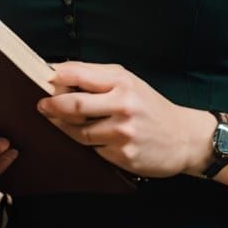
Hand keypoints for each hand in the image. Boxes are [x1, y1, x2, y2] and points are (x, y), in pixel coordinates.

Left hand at [36, 61, 208, 179]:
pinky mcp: (124, 155)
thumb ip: (97, 76)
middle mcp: (124, 106)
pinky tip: (100, 139)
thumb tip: (60, 72)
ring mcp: (123, 133)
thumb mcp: (130, 83)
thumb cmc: (151, 108)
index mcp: (123, 82)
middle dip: (52, 105)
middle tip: (42, 106)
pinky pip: (93, 150)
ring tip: (65, 122)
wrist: (184, 139)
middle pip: (73, 106)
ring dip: (66, 128)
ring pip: (79, 132)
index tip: (43, 80)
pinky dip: (91, 144)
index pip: (79, 75)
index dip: (56, 77)